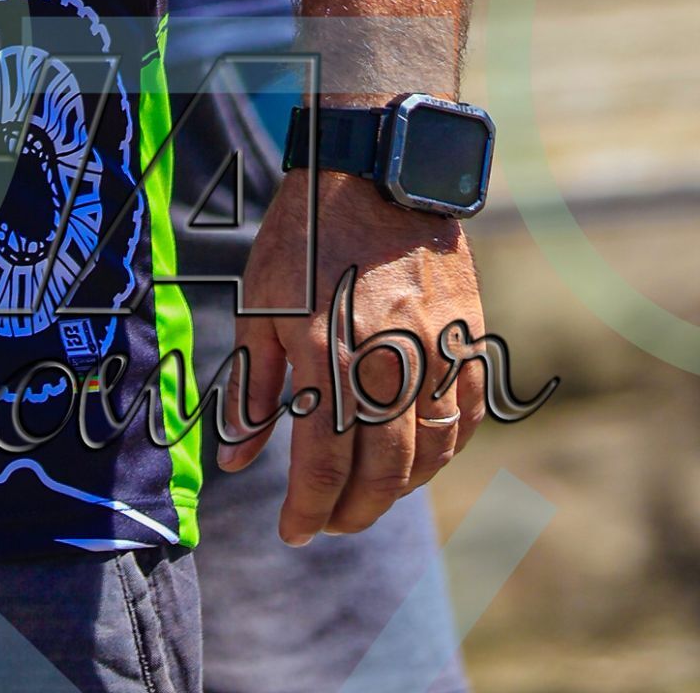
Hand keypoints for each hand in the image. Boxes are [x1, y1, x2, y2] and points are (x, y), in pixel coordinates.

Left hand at [219, 169, 486, 542]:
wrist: (372, 174)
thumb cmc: (302, 237)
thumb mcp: (259, 304)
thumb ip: (252, 388)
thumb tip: (237, 462)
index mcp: (325, 351)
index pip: (323, 464)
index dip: (307, 511)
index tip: (293, 532)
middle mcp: (386, 359)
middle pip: (380, 473)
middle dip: (352, 512)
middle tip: (330, 524)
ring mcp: (435, 351)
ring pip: (427, 455)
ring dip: (397, 491)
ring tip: (367, 496)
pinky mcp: (468, 339)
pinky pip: (464, 418)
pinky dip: (442, 452)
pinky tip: (416, 460)